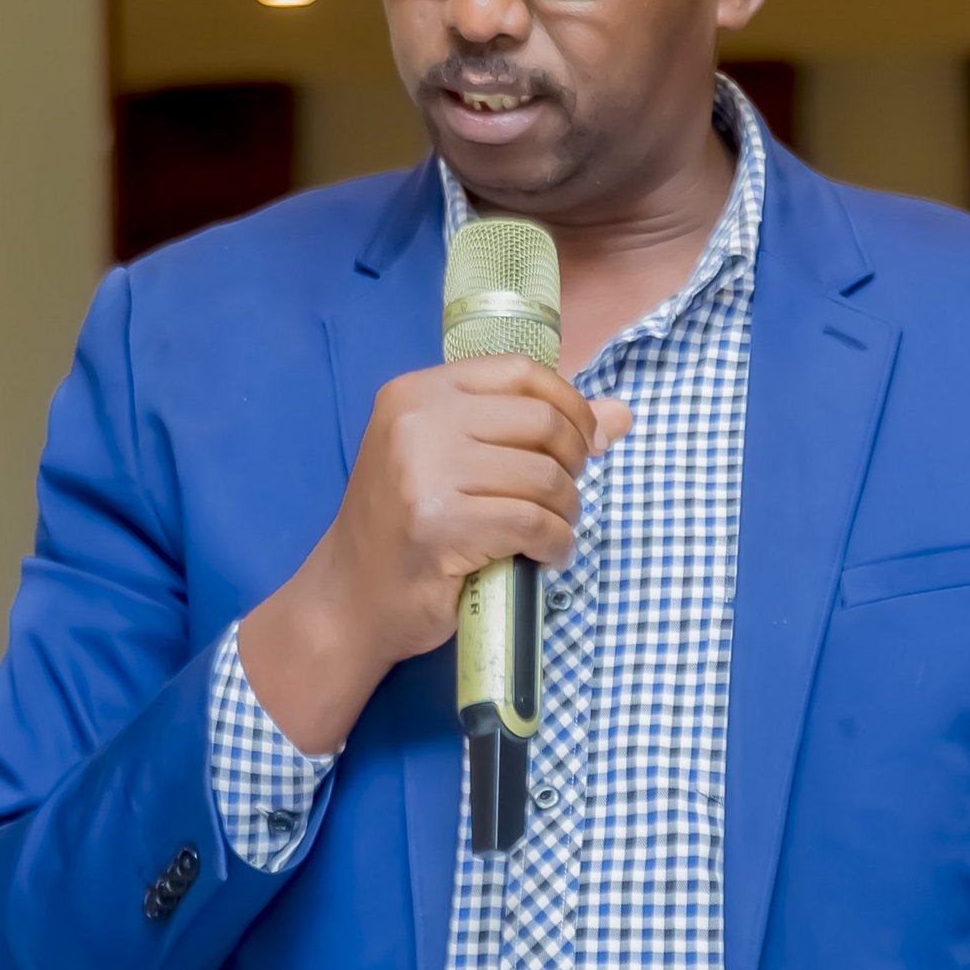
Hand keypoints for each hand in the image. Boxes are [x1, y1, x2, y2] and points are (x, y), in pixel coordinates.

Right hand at [238, 358, 630, 755]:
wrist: (349, 598)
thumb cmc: (406, 527)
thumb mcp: (457, 460)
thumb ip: (534, 429)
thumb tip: (621, 414)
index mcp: (418, 392)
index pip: (521, 371)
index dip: (569, 404)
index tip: (583, 443)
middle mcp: (416, 422)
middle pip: (542, 422)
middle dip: (573, 463)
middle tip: (562, 498)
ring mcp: (424, 473)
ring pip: (544, 477)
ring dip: (567, 511)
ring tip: (553, 531)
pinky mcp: (440, 526)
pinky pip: (534, 524)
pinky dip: (556, 545)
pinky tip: (546, 557)